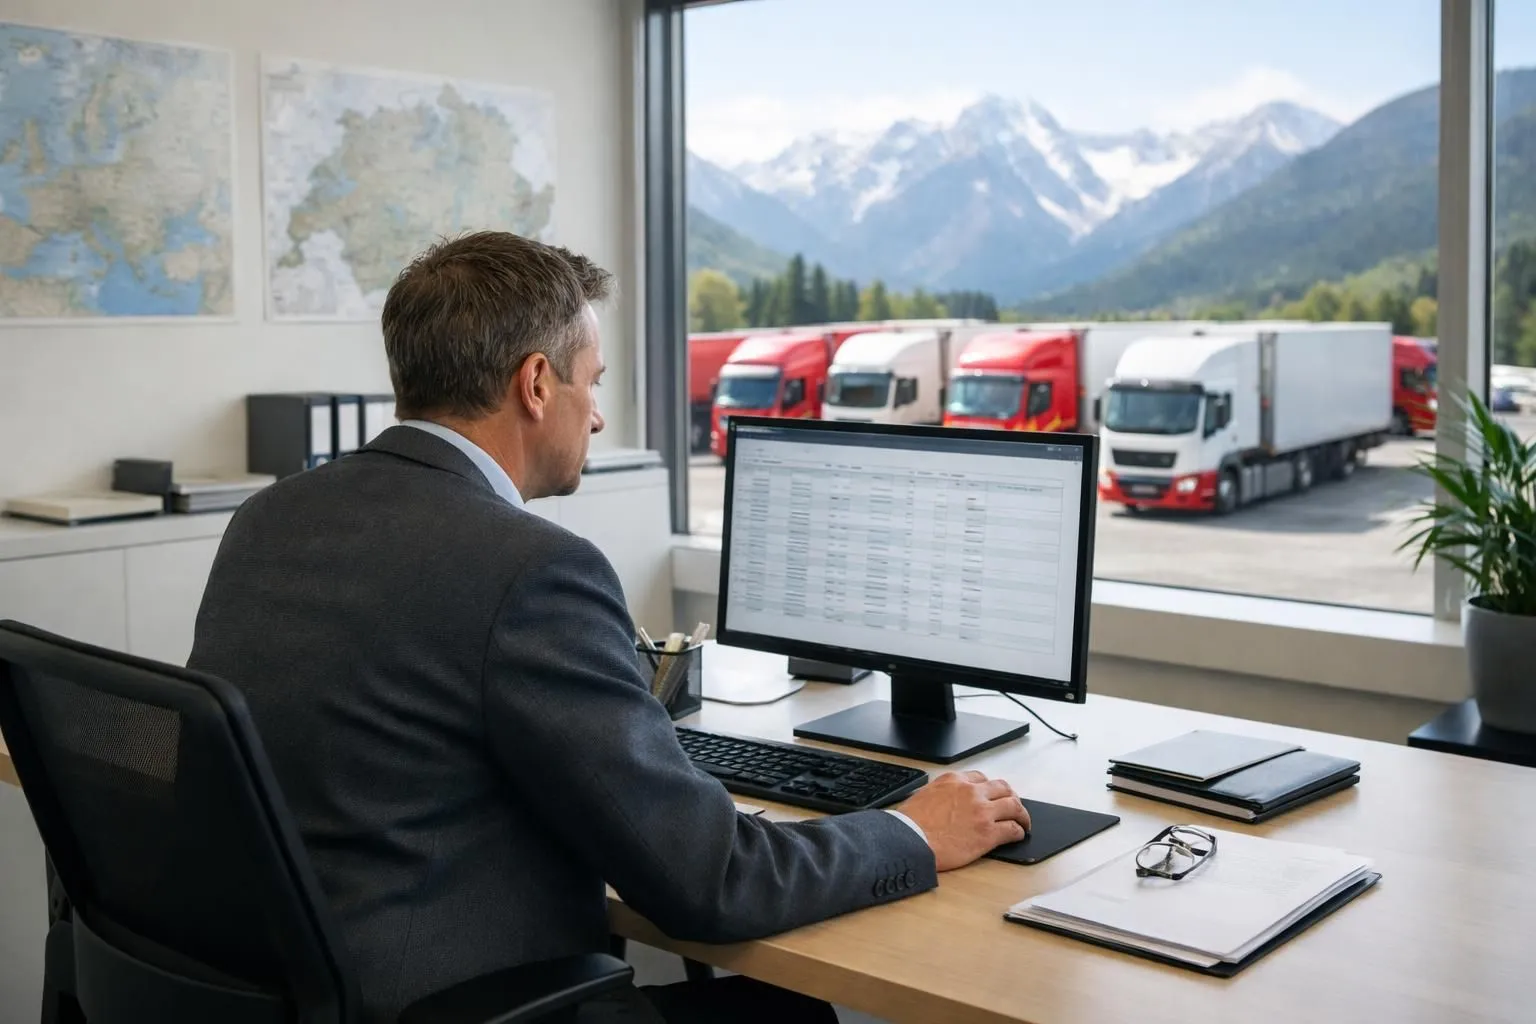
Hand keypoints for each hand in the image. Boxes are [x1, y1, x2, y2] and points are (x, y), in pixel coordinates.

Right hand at [895, 770, 1030, 870]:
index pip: (980, 778)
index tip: (992, 795)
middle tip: (1013, 805)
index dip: (989, 788)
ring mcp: (982, 811)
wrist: (910, 841)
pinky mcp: (988, 833)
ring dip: (1022, 814)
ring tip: (1023, 821)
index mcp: (954, 781)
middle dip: (1010, 796)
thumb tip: (945, 802)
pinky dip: (1018, 832)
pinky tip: (1018, 835)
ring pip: (1014, 806)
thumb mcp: (924, 795)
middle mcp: (971, 792)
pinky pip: (1012, 829)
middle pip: (1002, 788)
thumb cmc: (910, 824)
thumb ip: (941, 793)